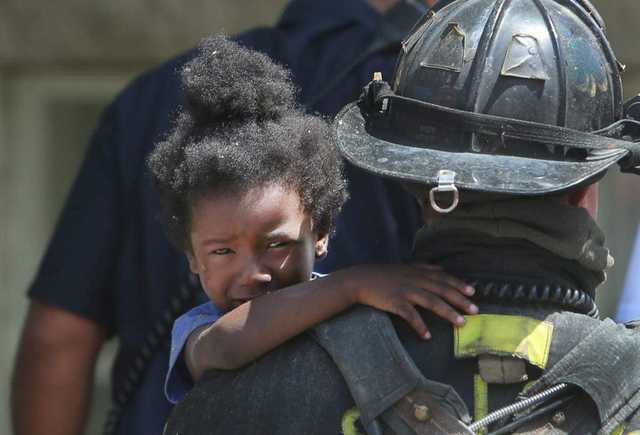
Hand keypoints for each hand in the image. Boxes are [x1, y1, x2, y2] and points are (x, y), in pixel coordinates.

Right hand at [339, 263, 477, 338]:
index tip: (473, 292)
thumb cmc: (383, 275)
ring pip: (431, 302)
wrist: (360, 280)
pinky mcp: (395, 302)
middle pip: (442, 290)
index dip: (458, 284)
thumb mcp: (405, 267)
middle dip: (460, 300)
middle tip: (475, 310)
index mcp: (418, 272)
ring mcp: (405, 291)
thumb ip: (423, 268)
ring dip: (447, 312)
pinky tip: (427, 335)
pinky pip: (410, 315)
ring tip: (461, 323)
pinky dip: (419, 325)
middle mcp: (415, 280)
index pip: (443, 277)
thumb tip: (441, 269)